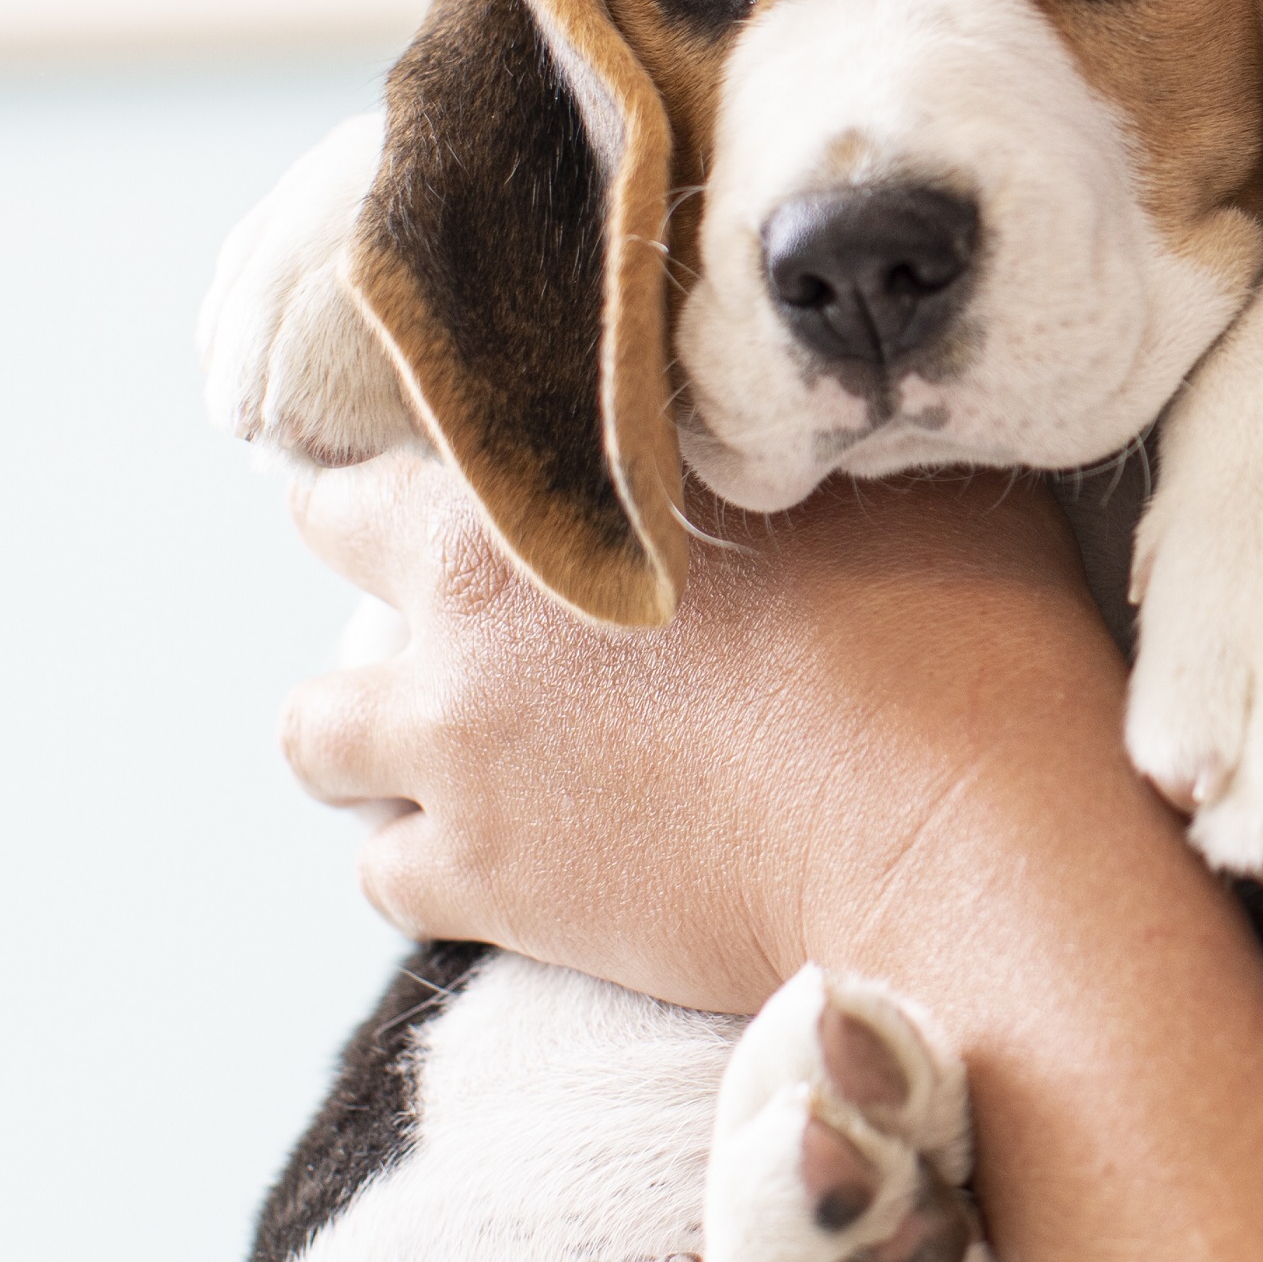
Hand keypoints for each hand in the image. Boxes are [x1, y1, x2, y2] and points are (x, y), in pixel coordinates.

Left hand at [282, 453, 1134, 1013]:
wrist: (949, 840)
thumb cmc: (946, 634)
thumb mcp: (879, 470)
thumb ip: (787, 418)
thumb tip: (801, 369)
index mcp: (536, 488)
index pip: (403, 396)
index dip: (434, 413)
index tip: (475, 435)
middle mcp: (460, 619)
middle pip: (324, 538)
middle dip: (375, 543)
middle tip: (468, 561)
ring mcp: (461, 763)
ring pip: (312, 732)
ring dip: (372, 716)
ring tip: (463, 721)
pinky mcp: (492, 892)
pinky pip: (386, 875)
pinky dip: (427, 856)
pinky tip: (511, 843)